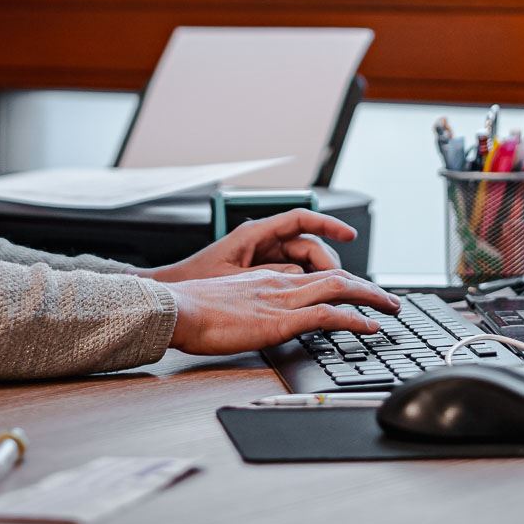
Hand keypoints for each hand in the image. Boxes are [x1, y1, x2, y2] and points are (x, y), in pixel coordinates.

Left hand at [144, 209, 352, 283]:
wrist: (172, 303)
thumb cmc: (194, 285)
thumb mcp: (237, 279)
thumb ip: (271, 274)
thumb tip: (304, 275)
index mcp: (255, 234)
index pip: (301, 220)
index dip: (329, 224)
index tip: (350, 234)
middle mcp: (261, 243)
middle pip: (308, 247)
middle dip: (332, 263)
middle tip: (351, 285)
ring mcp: (261, 261)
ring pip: (303, 264)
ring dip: (322, 277)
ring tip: (339, 296)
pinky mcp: (259, 279)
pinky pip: (291, 277)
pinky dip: (307, 287)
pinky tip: (317, 302)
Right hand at [164, 268, 401, 355]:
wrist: (177, 309)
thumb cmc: (192, 311)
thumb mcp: (226, 303)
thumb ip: (248, 306)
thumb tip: (258, 319)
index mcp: (266, 279)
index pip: (313, 275)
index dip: (340, 282)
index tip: (357, 292)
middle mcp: (280, 283)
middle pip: (335, 276)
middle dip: (366, 286)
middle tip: (388, 299)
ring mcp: (283, 299)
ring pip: (340, 288)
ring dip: (371, 297)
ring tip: (392, 307)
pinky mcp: (282, 319)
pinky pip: (328, 315)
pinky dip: (355, 319)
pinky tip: (371, 326)